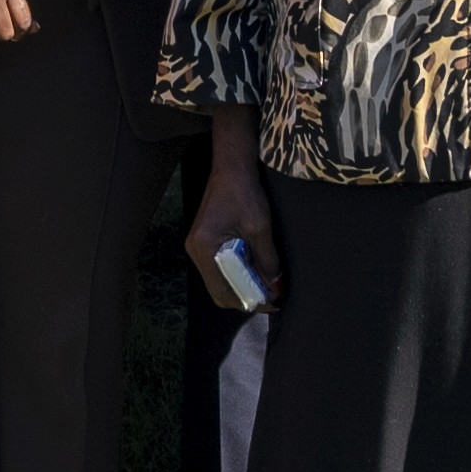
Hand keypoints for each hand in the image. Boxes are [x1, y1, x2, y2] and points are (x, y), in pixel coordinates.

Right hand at [182, 109, 279, 306]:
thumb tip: (275, 285)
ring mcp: (198, 246)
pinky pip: (220, 267)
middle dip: (245, 297)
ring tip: (266, 286)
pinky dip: (238, 273)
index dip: (248, 302)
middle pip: (219, 290)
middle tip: (271, 298)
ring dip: (242, 286)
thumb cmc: (243, 193)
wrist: (232, 168)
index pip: (223, 291)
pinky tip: (255, 270)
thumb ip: (267, 260)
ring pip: (220, 280)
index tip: (271, 303)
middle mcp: (195, 251)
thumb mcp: (260, 228)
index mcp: (205, 248)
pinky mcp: (206, 241)